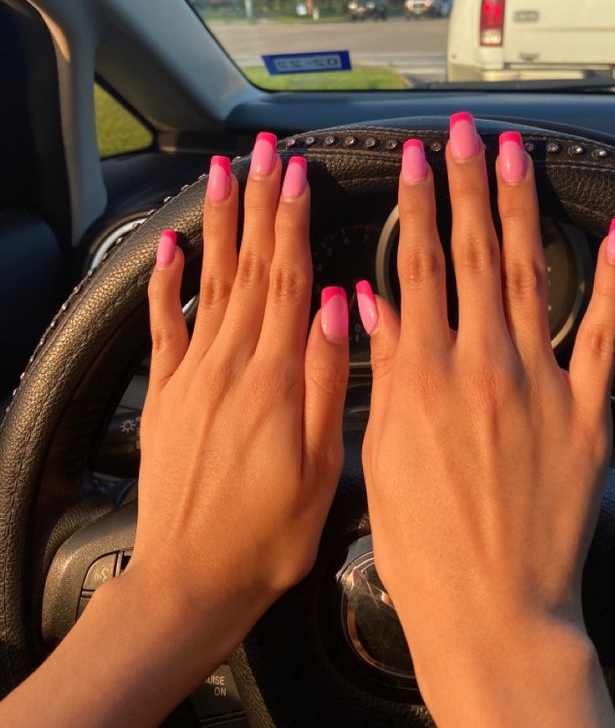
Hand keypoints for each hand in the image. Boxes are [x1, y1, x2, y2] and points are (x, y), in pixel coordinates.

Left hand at [128, 140, 348, 644]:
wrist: (189, 581)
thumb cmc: (264, 537)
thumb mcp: (319, 473)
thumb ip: (323, 384)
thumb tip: (333, 310)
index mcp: (271, 381)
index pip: (285, 281)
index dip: (292, 223)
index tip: (298, 176)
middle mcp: (227, 367)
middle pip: (248, 267)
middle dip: (258, 203)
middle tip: (263, 152)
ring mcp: (190, 377)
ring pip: (210, 284)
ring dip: (219, 225)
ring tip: (222, 175)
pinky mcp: (164, 396)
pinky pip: (162, 327)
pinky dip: (164, 283)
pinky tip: (168, 248)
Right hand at [359, 115, 614, 726]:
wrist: (490, 607)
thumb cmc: (425, 542)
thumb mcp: (380, 450)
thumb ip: (382, 367)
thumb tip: (371, 302)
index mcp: (423, 373)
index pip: (416, 265)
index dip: (416, 204)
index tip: (415, 159)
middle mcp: (481, 364)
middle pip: (472, 252)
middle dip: (466, 182)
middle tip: (464, 133)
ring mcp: (538, 383)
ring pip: (528, 275)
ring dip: (521, 208)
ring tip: (516, 155)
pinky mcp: (584, 412)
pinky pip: (602, 336)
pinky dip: (610, 283)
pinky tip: (614, 237)